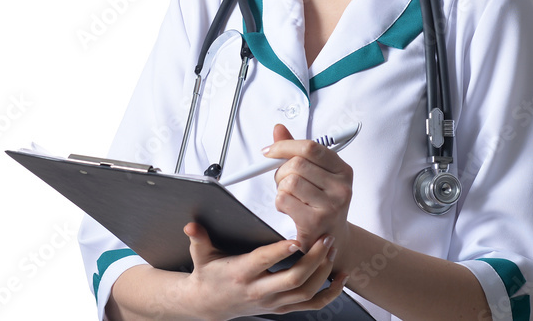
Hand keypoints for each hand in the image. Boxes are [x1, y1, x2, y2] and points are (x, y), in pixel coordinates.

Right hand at [180, 222, 347, 319]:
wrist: (210, 305)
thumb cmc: (209, 275)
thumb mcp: (200, 256)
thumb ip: (199, 239)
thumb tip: (191, 226)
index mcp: (241, 274)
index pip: (263, 262)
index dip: (279, 252)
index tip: (295, 239)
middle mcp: (260, 291)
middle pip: (293, 280)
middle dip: (313, 260)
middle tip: (325, 239)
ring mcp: (274, 302)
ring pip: (306, 292)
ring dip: (324, 272)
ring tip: (332, 249)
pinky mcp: (283, 307)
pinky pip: (312, 304)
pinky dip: (331, 294)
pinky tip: (341, 277)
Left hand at [264, 124, 353, 263]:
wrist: (332, 241)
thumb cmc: (321, 204)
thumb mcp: (316, 175)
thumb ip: (297, 152)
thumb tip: (278, 129)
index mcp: (343, 170)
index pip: (310, 147)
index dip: (285, 146)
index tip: (269, 151)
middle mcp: (341, 187)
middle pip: (297, 164)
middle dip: (281, 171)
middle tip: (282, 182)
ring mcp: (331, 206)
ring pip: (289, 181)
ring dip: (280, 188)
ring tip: (289, 197)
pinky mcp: (315, 222)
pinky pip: (283, 200)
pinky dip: (279, 202)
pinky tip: (289, 209)